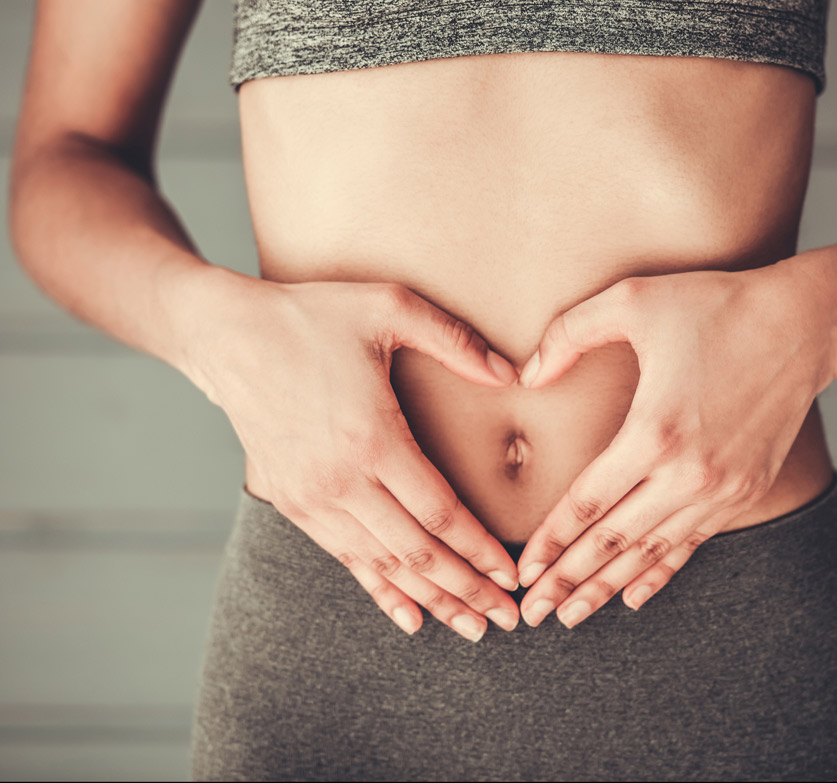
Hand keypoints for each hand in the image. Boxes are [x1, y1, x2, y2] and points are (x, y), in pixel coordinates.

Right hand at [188, 271, 522, 640]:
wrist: (226, 336)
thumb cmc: (312, 316)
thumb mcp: (388, 306)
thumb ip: (455, 339)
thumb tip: (513, 374)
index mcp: (372, 438)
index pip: (439, 513)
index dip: (480, 550)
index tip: (512, 575)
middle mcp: (341, 480)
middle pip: (417, 552)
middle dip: (467, 590)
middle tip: (508, 619)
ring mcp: (313, 497)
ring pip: (384, 565)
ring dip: (431, 599)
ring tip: (472, 626)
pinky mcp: (294, 503)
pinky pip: (345, 559)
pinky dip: (381, 591)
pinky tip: (410, 617)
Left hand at [514, 258, 836, 627]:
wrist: (805, 323)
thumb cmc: (715, 305)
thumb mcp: (631, 299)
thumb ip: (568, 333)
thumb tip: (526, 375)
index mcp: (655, 431)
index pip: (588, 502)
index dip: (552, 541)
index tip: (522, 571)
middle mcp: (689, 473)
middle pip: (614, 541)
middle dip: (568, 581)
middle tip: (530, 614)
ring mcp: (722, 488)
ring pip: (652, 552)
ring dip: (608, 587)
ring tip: (570, 616)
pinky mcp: (745, 491)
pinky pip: (692, 543)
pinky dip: (660, 572)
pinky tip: (634, 597)